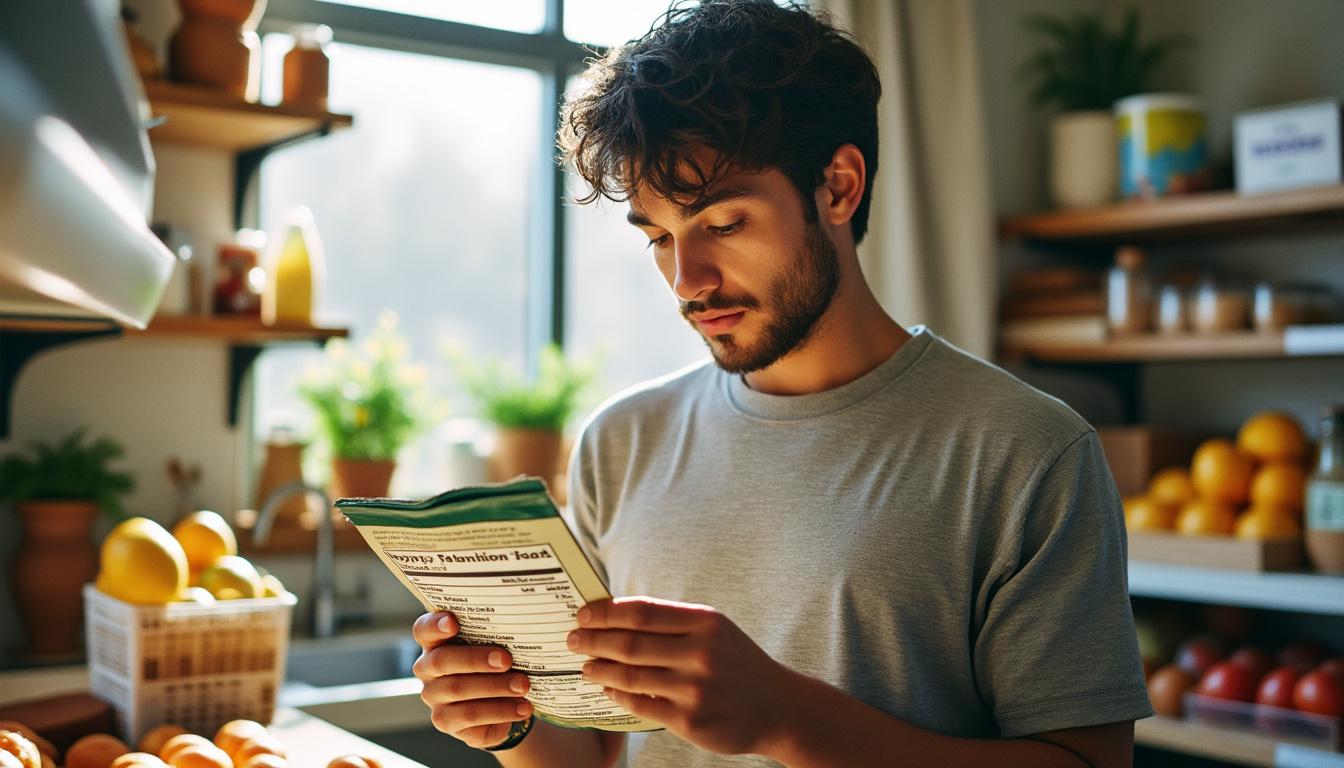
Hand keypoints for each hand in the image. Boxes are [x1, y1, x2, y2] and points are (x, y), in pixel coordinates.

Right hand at [411, 611, 533, 749]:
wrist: (497, 704)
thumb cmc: (492, 664)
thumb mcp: (491, 647)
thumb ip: (493, 638)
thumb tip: (519, 631)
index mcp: (434, 643)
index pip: (423, 630)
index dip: (435, 625)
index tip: (453, 622)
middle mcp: (427, 669)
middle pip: (441, 661)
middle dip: (476, 659)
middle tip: (506, 660)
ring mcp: (433, 697)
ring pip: (458, 689)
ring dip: (495, 687)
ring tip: (523, 686)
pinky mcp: (445, 721)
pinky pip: (471, 716)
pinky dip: (500, 711)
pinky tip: (522, 707)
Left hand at [569, 597, 801, 755]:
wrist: (778, 707)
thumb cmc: (736, 662)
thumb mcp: (714, 629)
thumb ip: (672, 620)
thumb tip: (616, 613)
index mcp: (705, 622)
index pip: (642, 611)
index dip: (606, 612)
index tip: (583, 613)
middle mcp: (700, 652)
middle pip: (630, 642)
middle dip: (593, 640)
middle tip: (572, 639)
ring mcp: (695, 688)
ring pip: (629, 675)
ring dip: (599, 669)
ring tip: (586, 666)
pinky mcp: (690, 719)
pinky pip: (640, 704)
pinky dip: (617, 695)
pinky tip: (607, 690)